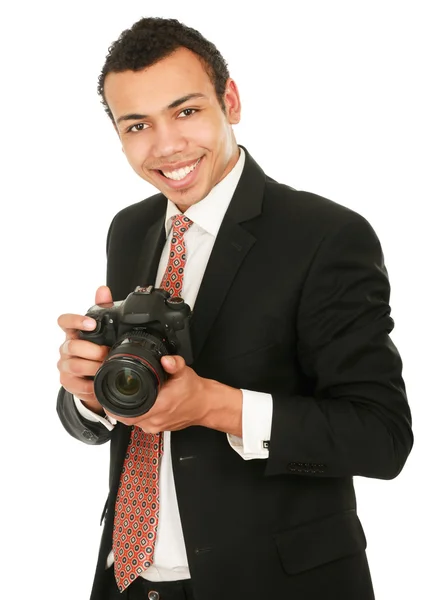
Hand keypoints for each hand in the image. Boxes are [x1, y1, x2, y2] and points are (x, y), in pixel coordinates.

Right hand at [57, 285, 111, 413]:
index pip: (64, 321)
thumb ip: (102, 308)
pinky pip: (77, 384)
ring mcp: (64, 365)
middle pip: (72, 346)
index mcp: (74, 332)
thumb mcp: (103, 330)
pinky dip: (90, 385)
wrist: (94, 377)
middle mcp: (66, 348)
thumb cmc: (96, 350)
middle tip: (107, 353)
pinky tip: (99, 382)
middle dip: (93, 350)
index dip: (75, 321)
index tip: (91, 324)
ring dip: (93, 367)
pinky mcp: (67, 382)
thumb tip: (102, 289)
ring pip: (74, 365)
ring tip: (106, 367)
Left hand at [108, 355, 242, 436]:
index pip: (128, 413)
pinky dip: (136, 415)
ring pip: (132, 422)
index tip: (106, 397)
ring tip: (122, 399)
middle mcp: (156, 419)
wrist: (205, 405)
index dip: (113, 406)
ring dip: (126, 412)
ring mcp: (157, 426)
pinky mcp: (158, 428)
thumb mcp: (184, 372)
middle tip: (110, 395)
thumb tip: (166, 359)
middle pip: (126, 418)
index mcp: (160, 406)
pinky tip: (136, 405)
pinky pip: (141, 424)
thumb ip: (174, 364)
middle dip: (116, 408)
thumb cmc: (194, 391)